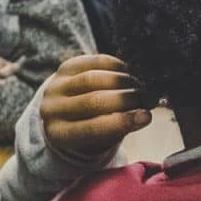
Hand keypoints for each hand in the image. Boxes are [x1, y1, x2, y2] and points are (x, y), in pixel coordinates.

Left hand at [40, 55, 156, 161]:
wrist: (64, 110)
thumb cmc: (90, 128)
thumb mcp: (100, 137)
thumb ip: (119, 127)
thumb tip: (145, 115)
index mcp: (59, 134)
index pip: (91, 128)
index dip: (122, 122)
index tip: (146, 117)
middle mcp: (51, 110)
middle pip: (93, 101)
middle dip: (126, 99)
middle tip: (148, 99)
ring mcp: (55, 86)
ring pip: (92, 79)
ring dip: (123, 82)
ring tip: (140, 87)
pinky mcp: (64, 67)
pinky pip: (92, 62)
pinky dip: (115, 66)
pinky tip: (128, 73)